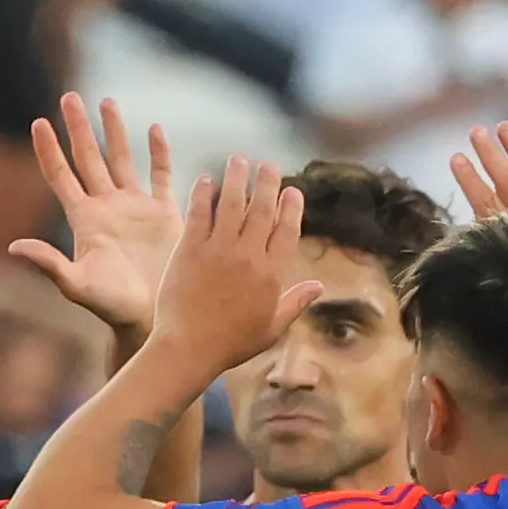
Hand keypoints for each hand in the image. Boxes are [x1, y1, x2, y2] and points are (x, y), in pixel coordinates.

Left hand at [4, 93, 182, 339]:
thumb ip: (48, 263)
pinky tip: (154, 129)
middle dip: (78, 128)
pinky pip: (161, 175)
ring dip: (114, 131)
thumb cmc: (111, 307)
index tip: (38, 122)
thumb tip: (13, 246)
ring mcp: (136, 209)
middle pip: (89, 158)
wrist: (152, 317)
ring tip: (106, 101)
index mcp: (84, 221)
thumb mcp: (76, 284)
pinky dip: (159, 153)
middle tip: (69, 96)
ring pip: (122, 160)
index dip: (49, 150)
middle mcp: (107, 209)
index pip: (62, 176)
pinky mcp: (165, 214)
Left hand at [156, 160, 316, 375]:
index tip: (292, 191)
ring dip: (237, 178)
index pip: (287, 229)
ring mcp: (219, 250)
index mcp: (272, 272)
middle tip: (268, 164)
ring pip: (232, 204)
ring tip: (239, 159)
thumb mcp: (271, 327)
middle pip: (262, 209)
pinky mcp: (190, 250)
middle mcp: (249, 255)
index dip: (291, 207)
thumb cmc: (230, 344)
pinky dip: (204, 195)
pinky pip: (199, 214)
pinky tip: (206, 180)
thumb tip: (319, 286)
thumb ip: (295, 302)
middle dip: (268, 183)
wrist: (188, 349)